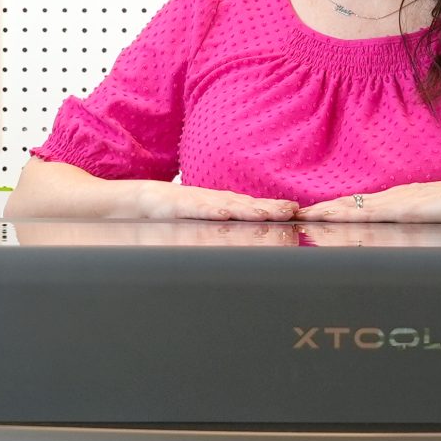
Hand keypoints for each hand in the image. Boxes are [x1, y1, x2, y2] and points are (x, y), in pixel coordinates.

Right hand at [145, 184, 298, 221]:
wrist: (145, 199)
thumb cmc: (179, 211)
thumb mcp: (207, 220)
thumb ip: (227, 229)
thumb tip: (251, 240)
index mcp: (224, 205)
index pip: (254, 206)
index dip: (274, 208)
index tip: (295, 211)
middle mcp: (216, 201)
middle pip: (247, 205)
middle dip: (270, 208)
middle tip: (292, 211)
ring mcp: (199, 202)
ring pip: (227, 206)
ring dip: (248, 209)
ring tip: (266, 213)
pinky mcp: (180, 206)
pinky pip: (197, 209)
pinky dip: (211, 211)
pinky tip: (223, 214)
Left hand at [297, 172, 440, 222]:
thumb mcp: (435, 221)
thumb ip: (416, 228)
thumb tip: (400, 238)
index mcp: (399, 201)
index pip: (358, 208)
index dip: (332, 212)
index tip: (309, 217)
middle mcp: (394, 197)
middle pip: (349, 206)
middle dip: (321, 212)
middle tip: (291, 216)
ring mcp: (400, 201)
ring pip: (355, 209)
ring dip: (328, 214)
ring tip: (303, 218)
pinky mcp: (409, 208)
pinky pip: (374, 214)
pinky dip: (351, 217)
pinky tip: (337, 220)